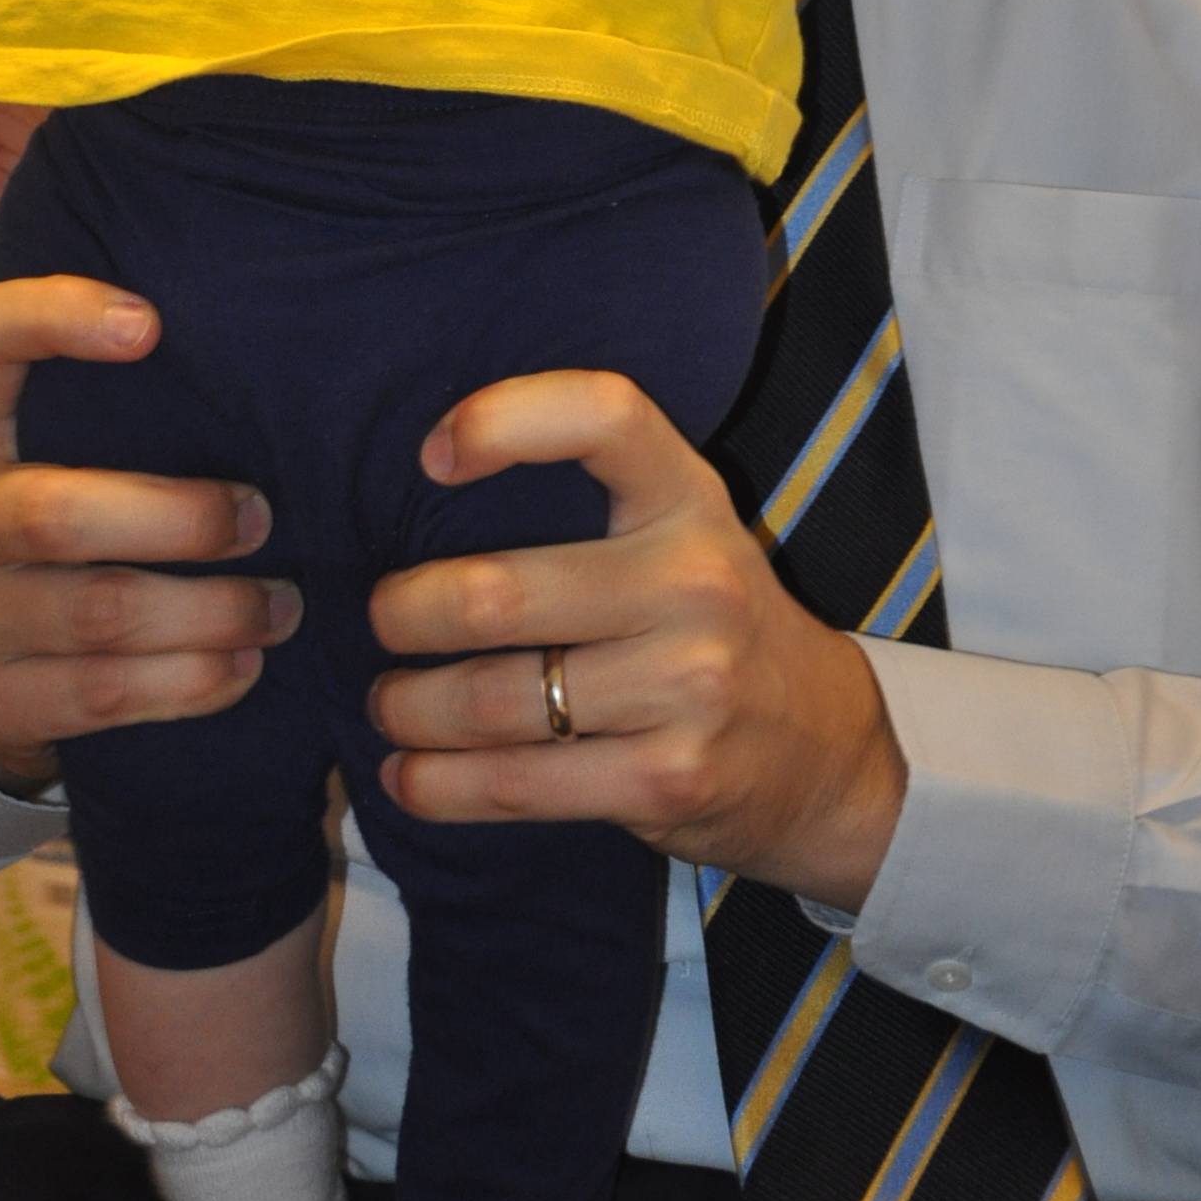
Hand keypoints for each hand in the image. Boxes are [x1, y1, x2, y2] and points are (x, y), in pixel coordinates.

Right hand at [0, 275, 299, 791]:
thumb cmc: (68, 529)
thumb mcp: (71, 456)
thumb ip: (128, 413)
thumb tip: (270, 381)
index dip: (56, 319)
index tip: (150, 325)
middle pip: (57, 513)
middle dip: (183, 520)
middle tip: (263, 520)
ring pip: (96, 614)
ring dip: (209, 613)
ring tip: (279, 608)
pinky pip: (98, 694)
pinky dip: (187, 683)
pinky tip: (241, 669)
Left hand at [366, 371, 906, 912]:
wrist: (820, 745)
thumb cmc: (710, 618)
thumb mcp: (680, 527)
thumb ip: (588, 498)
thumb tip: (426, 480)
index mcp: (690, 496)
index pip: (604, 415)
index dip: (505, 420)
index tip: (431, 458)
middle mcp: (696, 582)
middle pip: (502, 595)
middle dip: (407, 614)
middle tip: (380, 620)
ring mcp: (688, 687)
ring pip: (496, 700)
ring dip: (410, 706)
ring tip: (388, 702)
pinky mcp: (668, 779)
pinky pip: (520, 784)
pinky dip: (441, 785)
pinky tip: (408, 776)